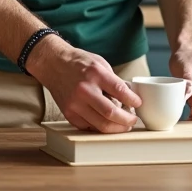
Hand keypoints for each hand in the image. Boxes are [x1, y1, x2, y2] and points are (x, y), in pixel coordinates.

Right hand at [26, 37, 143, 132]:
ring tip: (124, 125)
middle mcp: (84, 90)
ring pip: (101, 125)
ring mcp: (75, 104)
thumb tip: (130, 96)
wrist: (53, 64)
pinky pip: (89, 127)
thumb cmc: (78, 63)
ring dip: (116, 128)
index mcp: (95, 74)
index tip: (138, 104)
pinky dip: (100, 127)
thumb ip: (114, 80)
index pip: (120, 91)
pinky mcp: (69, 114)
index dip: (133, 100)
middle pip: (111, 113)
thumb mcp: (100, 63)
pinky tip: (107, 123)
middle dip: (127, 120)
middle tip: (133, 120)